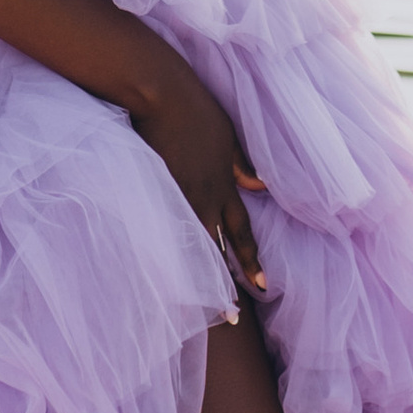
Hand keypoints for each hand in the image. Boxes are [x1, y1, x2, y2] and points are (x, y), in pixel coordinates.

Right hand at [126, 49, 266, 291]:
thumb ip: (243, 165)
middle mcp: (202, 199)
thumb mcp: (229, 136)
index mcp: (223, 185)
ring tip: (199, 312)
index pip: (241, 232)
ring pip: (188, 248)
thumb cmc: (195, 109)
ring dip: (195, 280)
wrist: (160, 93)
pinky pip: (160, 232)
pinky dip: (164, 257)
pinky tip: (159, 279)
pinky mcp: (149, 192)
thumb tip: (261, 187)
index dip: (251, 261)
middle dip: (223, 285)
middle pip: (215, 250)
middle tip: (231, 318)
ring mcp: (174, 198)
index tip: (263, 286)